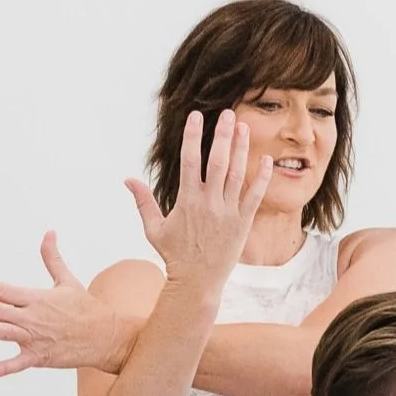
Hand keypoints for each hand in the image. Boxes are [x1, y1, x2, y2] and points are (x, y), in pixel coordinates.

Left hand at [0, 232, 136, 378]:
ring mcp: (37, 338)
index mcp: (37, 298)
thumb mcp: (68, 281)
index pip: (2, 289)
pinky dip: (4, 368)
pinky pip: (20, 364)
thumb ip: (52, 258)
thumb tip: (49, 232)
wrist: (109, 337)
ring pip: (4, 332)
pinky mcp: (42, 357)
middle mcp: (34, 318)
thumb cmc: (88, 309)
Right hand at [124, 108, 271, 290]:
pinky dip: (262, 178)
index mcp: (187, 200)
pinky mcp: (244, 223)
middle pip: (218, 161)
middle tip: (226, 113)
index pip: (190, 160)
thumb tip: (128, 179)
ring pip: (238, 175)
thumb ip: (143, 201)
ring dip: (242, 149)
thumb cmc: (174, 255)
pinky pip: (255, 196)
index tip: (196, 117)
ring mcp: (229, 212)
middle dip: (222, 135)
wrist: (198, 282)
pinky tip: (267, 160)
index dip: (193, 136)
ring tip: (243, 127)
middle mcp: (210, 203)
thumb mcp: (153, 228)